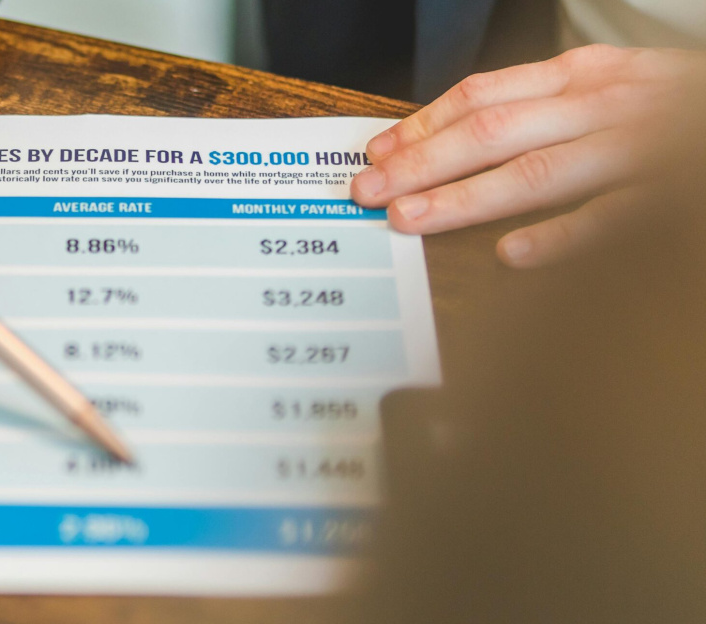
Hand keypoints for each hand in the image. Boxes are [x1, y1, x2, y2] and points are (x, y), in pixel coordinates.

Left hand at [351, 45, 705, 267]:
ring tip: (408, 219)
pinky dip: (558, 236)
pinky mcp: (670, 193)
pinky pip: (609, 217)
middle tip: (367, 193)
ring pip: (535, 172)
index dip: (421, 125)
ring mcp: (636, 147)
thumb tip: (460, 145)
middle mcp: (601, 105)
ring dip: (463, 198)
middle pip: (491, 133)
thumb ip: (545, 110)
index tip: (376, 154)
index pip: (482, 96)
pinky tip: (510, 254)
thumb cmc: (675, 108)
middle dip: (420, 164)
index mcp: (580, 77)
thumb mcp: (610, 89)